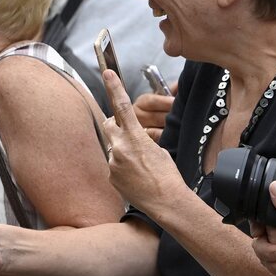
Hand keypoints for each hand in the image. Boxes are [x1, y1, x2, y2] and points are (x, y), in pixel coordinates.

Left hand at [101, 70, 184, 213]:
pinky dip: (122, 169)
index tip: (107, 73)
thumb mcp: (158, 150)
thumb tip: (133, 141)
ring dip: (122, 153)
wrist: (166, 201)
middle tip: (126, 135)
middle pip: (109, 125)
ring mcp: (113, 162)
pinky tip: (136, 178)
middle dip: (115, 126)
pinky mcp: (111, 175)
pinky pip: (114, 166)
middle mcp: (119, 147)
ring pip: (113, 149)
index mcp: (135, 136)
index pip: (121, 106)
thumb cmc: (168, 175)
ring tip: (139, 168)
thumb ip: (141, 140)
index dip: (113, 87)